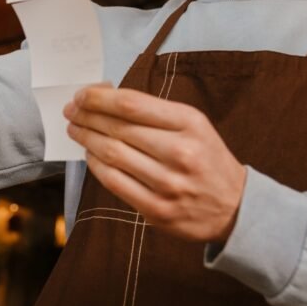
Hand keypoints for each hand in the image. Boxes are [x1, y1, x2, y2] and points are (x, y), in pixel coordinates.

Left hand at [64, 85, 247, 243]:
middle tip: (71, 111)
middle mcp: (180, 152)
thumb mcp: (194, 125)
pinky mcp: (157, 209)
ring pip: (113, 154)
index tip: (82, 95)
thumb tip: (107, 99)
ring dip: (87, 139)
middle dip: (87, 116)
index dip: (99, 98)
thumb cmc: (207, 158)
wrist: (235, 207)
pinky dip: (97, 166)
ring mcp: (168, 183)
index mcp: (189, 123)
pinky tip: (90, 154)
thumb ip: (154, 113)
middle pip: (118, 128)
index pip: (132, 105)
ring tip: (76, 130)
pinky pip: (115, 182)